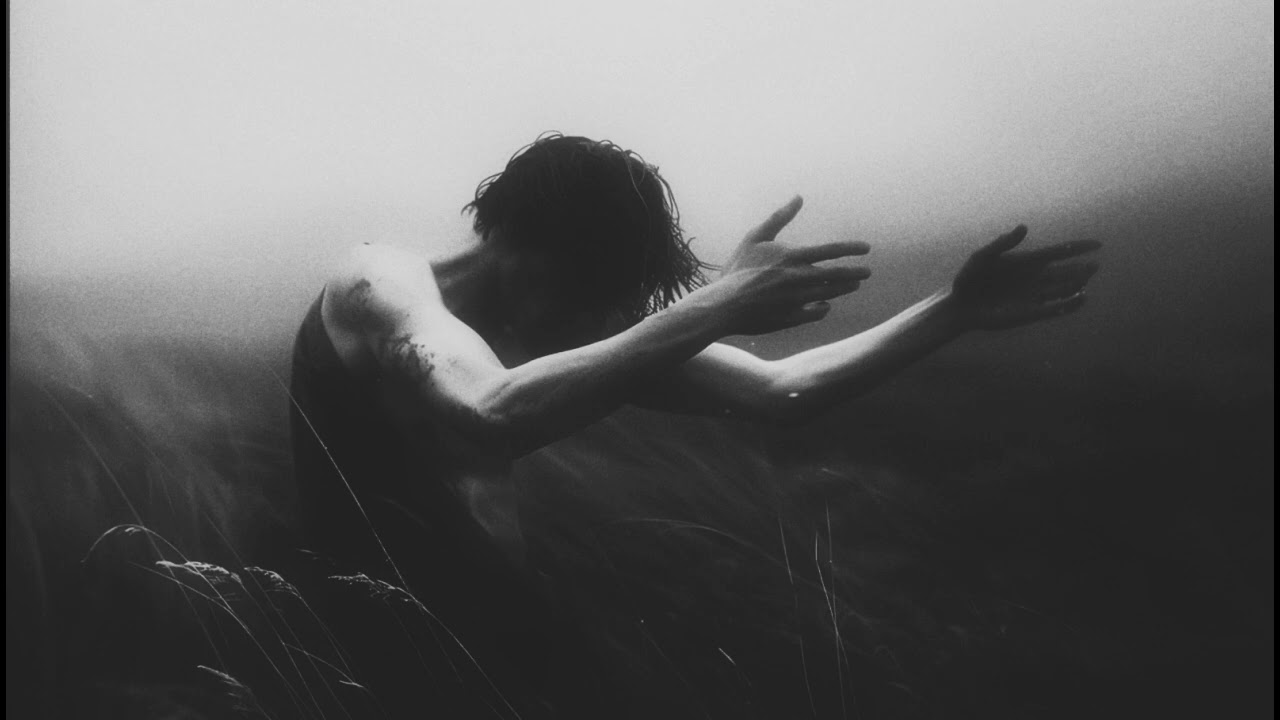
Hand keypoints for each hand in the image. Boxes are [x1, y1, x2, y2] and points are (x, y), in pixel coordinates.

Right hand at [709, 196, 870, 334]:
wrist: (724, 304)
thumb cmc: (738, 268)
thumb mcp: (756, 237)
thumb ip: (779, 217)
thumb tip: (798, 196)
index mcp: (794, 257)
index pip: (832, 250)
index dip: (852, 249)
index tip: (867, 248)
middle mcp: (801, 279)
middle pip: (838, 275)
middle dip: (856, 273)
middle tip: (866, 272)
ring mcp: (799, 300)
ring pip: (830, 294)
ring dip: (844, 289)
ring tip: (852, 285)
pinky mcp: (793, 318)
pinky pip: (816, 313)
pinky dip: (823, 308)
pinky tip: (825, 306)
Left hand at [949, 225, 1100, 330]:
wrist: (961, 305)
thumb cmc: (969, 278)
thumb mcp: (982, 257)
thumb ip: (1001, 244)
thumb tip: (1024, 227)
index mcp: (1027, 260)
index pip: (1059, 252)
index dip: (1079, 247)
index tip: (1098, 244)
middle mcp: (1035, 277)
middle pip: (1065, 271)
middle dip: (1081, 269)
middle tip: (1094, 266)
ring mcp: (1034, 295)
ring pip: (1063, 289)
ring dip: (1076, 285)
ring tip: (1085, 280)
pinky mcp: (1030, 313)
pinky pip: (1055, 309)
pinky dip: (1069, 305)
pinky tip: (1081, 299)